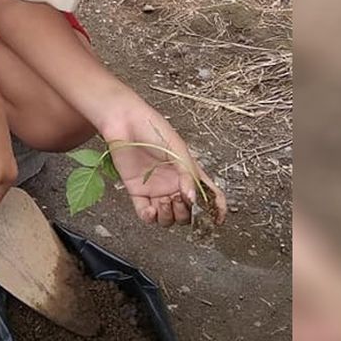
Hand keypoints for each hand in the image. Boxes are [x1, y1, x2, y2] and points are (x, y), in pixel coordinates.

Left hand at [99, 92, 226, 226]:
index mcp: (188, 172)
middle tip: (179, 199)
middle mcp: (173, 183)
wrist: (124, 122)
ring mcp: (156, 189)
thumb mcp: (178, 149)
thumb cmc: (152, 128)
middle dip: (186, 213)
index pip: (208, 195)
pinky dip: (149, 217)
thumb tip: (193, 199)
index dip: (215, 209)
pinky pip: (145, 213)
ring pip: (168, 217)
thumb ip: (187, 175)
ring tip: (164, 201)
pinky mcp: (137, 191)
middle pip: (187, 212)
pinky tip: (150, 209)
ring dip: (168, 216)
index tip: (216, 219)